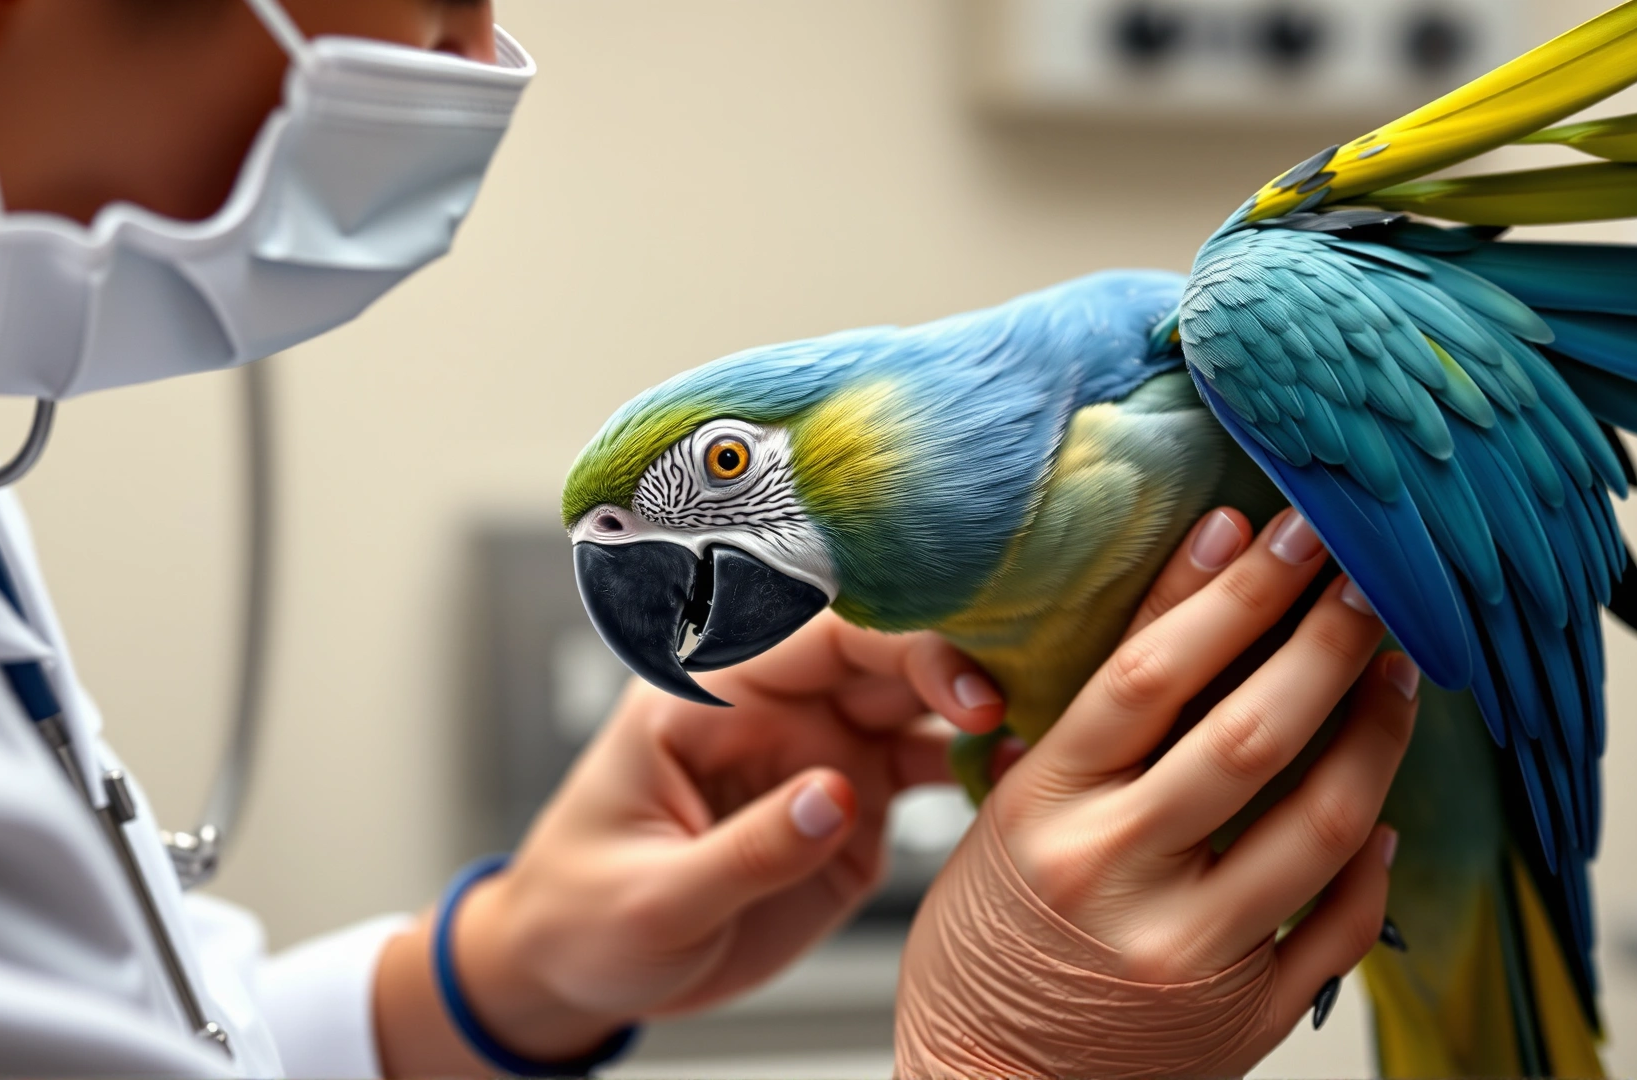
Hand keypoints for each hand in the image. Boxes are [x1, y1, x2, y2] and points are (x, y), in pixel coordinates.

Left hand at [373, 612, 1006, 1076]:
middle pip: (887, 656)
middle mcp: (779, 705)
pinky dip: (980, 767)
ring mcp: (824, 749)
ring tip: (1055, 733)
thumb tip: (836, 798)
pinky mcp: (856, 802)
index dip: (900, 644)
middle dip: (968, 664)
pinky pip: (930, 767)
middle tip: (1034, 703)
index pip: (815, 636)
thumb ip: (745, 850)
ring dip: (988, 710)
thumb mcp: (652, 899)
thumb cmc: (586, 915)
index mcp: (712, 692)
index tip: (966, 686)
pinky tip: (1028, 775)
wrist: (581, 970)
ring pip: (921, 704)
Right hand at [895, 508, 1420, 1079]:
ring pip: (1318, 824)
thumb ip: (1083, 735)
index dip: (1223, 591)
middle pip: (1250, 733)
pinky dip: (1372, 861)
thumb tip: (1187, 605)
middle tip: (1369, 574)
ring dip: (1374, 731)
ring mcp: (1189, 956)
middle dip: (1325, 638)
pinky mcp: (1243, 1021)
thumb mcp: (999, 828)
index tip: (1273, 528)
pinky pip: (1339, 927)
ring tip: (1399, 668)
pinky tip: (1382, 808)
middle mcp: (1117, 880)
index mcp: (1044, 816)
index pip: (1148, 677)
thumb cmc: (988, 952)